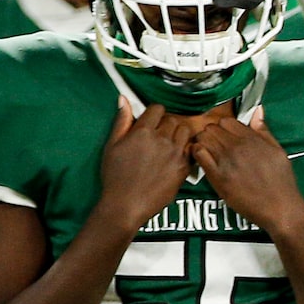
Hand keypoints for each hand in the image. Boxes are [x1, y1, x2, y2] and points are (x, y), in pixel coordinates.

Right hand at [96, 103, 197, 233]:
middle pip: (172, 120)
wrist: (127, 204)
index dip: (153, 114)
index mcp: (143, 131)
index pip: (157, 108)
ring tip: (167, 144)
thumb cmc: (115, 176)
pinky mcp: (184, 167)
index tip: (150, 122)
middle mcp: (162, 139)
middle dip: (165, 124)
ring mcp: (176, 153)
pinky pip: (191, 149)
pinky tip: (174, 156)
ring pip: (185, 131)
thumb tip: (124, 99)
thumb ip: (122, 121)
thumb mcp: (112, 145)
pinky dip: (185, 149)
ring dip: (178, 134)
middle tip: (157, 135)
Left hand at [190, 109, 303, 243]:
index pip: (226, 121)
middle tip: (215, 146)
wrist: (279, 208)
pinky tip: (204, 160)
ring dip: (203, 143)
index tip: (226, 137)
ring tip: (209, 153)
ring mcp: (227, 161)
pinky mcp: (218, 176)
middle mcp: (238, 147)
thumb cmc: (281, 181)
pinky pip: (199, 154)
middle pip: (212, 128)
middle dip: (212, 135)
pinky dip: (197, 153)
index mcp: (252, 139)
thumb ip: (264, 130)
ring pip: (203, 138)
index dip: (224, 128)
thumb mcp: (278, 151)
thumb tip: (258, 111)